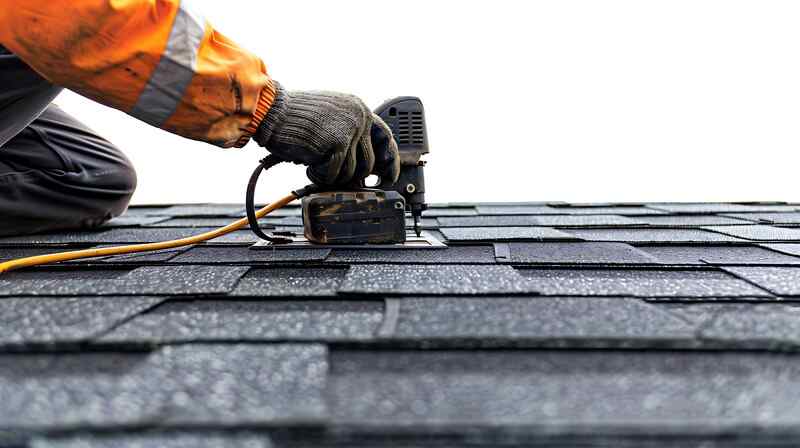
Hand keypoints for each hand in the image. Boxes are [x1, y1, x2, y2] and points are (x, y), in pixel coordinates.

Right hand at [254, 83, 399, 186]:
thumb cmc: (294, 118)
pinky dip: (319, 175)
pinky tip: (308, 163)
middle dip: (349, 176)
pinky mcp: (338, 143)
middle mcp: (359, 117)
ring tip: (313, 162)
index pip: (385, 138)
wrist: (271, 111)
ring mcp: (351, 129)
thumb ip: (349, 134)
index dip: (389, 161)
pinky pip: (335, 174)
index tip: (389, 177)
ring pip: (351, 172)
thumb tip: (365, 167)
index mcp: (359, 108)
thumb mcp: (329, 118)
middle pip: (368, 163)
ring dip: (330, 174)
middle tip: (330, 174)